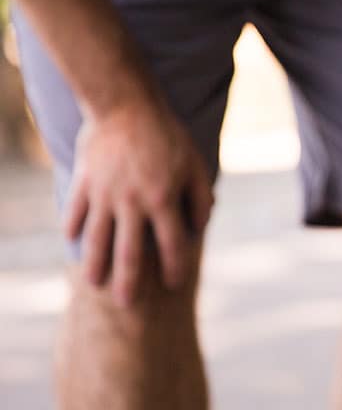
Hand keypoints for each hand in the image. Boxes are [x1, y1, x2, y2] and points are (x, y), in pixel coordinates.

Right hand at [64, 97, 211, 305]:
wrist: (124, 104)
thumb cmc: (167, 135)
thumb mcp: (195, 164)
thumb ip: (200, 199)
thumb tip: (200, 228)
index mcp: (164, 200)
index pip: (172, 245)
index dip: (175, 267)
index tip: (173, 284)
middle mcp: (133, 203)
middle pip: (131, 252)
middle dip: (130, 282)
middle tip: (128, 306)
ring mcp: (104, 194)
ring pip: (98, 238)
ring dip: (96, 264)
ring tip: (94, 284)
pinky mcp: (84, 182)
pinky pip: (76, 211)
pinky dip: (74, 228)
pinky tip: (74, 242)